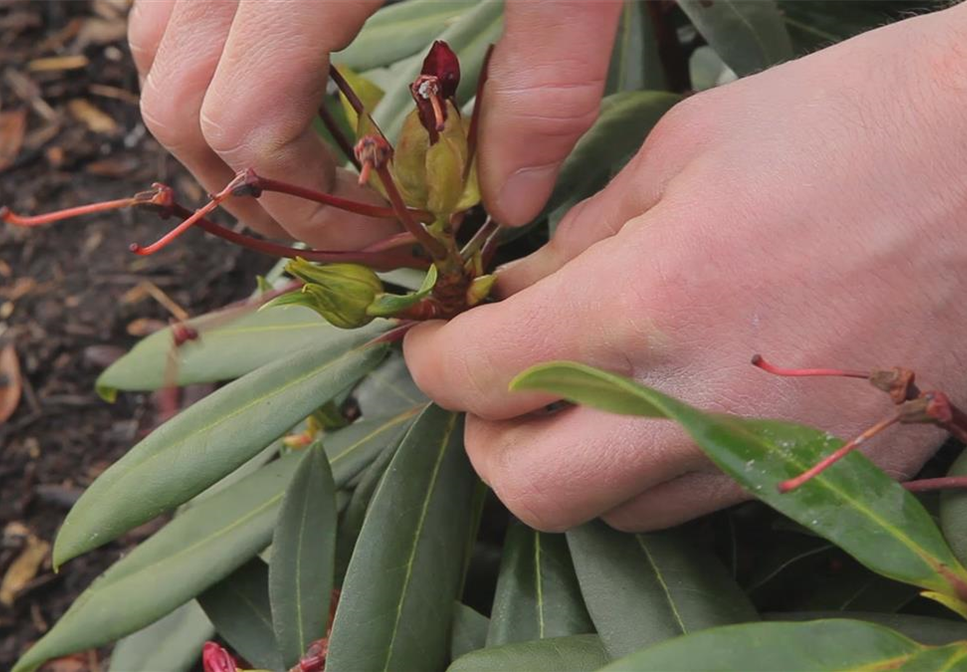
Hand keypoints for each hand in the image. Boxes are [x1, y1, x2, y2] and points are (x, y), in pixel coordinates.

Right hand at [128, 0, 622, 245]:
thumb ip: (547, 83)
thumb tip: (511, 203)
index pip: (244, 126)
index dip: (307, 207)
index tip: (382, 233)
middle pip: (172, 101)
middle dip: (247, 185)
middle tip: (336, 217)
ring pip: (153, 40)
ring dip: (213, 121)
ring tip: (304, 157)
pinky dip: (206, 49)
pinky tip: (280, 67)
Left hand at [404, 5, 966, 531]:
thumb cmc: (851, 126)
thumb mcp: (685, 148)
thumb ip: (581, 237)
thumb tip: (516, 294)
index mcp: (647, 304)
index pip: (480, 376)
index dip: (432, 358)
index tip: (432, 337)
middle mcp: (698, 407)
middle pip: (528, 489)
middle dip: (485, 437)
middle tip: (488, 381)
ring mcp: (766, 457)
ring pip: (609, 513)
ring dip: (565, 458)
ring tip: (576, 388)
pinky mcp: (820, 474)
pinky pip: (691, 505)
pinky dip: (641, 471)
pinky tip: (656, 406)